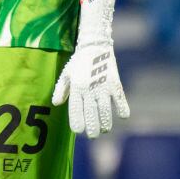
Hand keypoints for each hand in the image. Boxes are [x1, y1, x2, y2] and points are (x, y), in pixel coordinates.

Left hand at [51, 0, 129, 137]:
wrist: (96, 45)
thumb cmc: (79, 62)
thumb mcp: (67, 73)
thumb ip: (60, 89)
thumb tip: (56, 104)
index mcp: (76, 87)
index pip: (76, 112)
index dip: (78, 125)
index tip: (79, 130)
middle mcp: (89, 89)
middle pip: (92, 118)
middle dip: (92, 130)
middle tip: (93, 133)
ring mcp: (103, 87)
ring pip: (106, 114)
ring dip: (105, 125)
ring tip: (104, 128)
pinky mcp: (116, 84)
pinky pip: (121, 103)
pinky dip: (122, 112)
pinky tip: (121, 114)